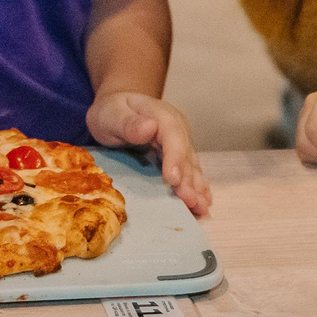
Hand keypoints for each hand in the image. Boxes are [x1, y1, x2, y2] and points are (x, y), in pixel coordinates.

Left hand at [89, 90, 211, 215]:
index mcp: (161, 115)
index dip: (175, 158)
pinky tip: (204, 200)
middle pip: (185, 154)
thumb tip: (149, 128)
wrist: (116, 109)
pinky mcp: (179, 153)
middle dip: (188, 180)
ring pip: (191, 165)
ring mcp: (180, 141)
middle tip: (191, 203)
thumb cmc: (111, 112)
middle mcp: (177, 127)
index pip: (173, 135)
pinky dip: (197, 185)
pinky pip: (190, 170)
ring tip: (201, 208)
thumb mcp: (112, 115)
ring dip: (197, 187)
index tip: (173, 180)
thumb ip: (128, 123)